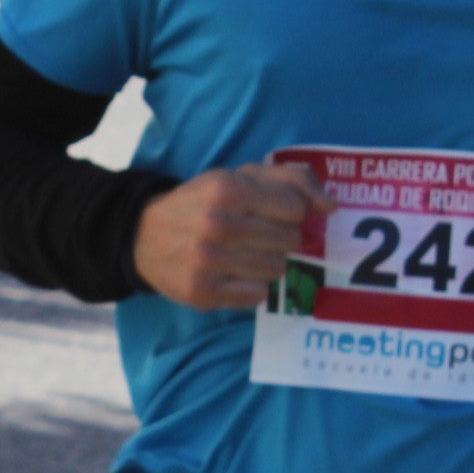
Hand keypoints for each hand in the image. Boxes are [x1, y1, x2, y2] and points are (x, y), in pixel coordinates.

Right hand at [134, 163, 326, 309]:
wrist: (143, 237)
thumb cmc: (204, 202)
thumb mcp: (242, 176)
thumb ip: (294, 180)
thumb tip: (330, 207)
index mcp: (227, 188)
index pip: (295, 209)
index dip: (291, 212)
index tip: (273, 213)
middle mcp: (217, 224)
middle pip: (289, 240)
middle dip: (282, 237)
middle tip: (261, 235)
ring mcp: (208, 261)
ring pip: (277, 269)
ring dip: (270, 263)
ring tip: (249, 254)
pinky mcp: (203, 293)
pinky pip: (257, 296)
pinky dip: (254, 286)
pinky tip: (236, 274)